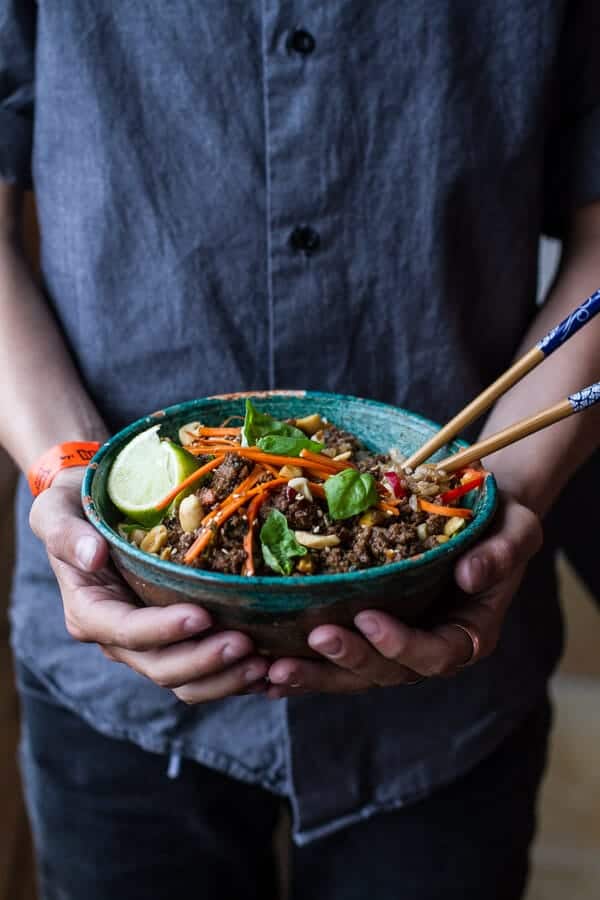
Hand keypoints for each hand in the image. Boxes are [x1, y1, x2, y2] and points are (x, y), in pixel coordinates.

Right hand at [29, 468, 268, 702]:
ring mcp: (148, 643)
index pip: (125, 631)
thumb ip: (66, 534)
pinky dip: (232, 675)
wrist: (93, 507)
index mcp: (89, 610)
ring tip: (264, 664)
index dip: (164, 630)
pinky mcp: (175, 640)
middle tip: (247, 645)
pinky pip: (203, 671)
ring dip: (224, 678)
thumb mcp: (56, 510)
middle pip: (160, 666)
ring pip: (185, 680)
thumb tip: (93, 555)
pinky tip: (268, 668)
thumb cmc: (74, 504)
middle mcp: (118, 636)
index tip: (202, 615)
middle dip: (204, 660)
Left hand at [266, 492, 541, 696]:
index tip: (370, 617)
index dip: (401, 643)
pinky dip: (304, 663)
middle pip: (386, 671)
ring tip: (273, 670)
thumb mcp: (518, 530)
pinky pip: (335, 655)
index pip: (435, 654)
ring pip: (353, 672)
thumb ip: (503, 554)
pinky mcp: (367, 630)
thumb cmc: (501, 522)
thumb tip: (472, 576)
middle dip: (350, 659)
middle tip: (316, 636)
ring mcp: (395, 642)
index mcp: (467, 635)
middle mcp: (428, 647)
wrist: (478, 513)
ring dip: (315, 673)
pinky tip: (266, 668)